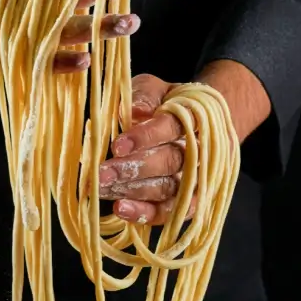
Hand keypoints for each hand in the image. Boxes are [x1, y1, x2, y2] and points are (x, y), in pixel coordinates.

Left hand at [97, 74, 195, 225]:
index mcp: (193, 117)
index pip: (172, 127)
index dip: (146, 137)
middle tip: (101, 173)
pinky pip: (171, 211)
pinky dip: (146, 213)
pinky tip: (121, 209)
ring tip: (103, 189)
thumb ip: (144, 96)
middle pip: (171, 162)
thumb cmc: (164, 103)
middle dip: (133, 169)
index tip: (117, 145)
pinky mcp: (188, 200)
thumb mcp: (153, 88)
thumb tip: (134, 110)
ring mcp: (196, 177)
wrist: (193, 121)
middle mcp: (199, 150)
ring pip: (169, 188)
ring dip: (134, 191)